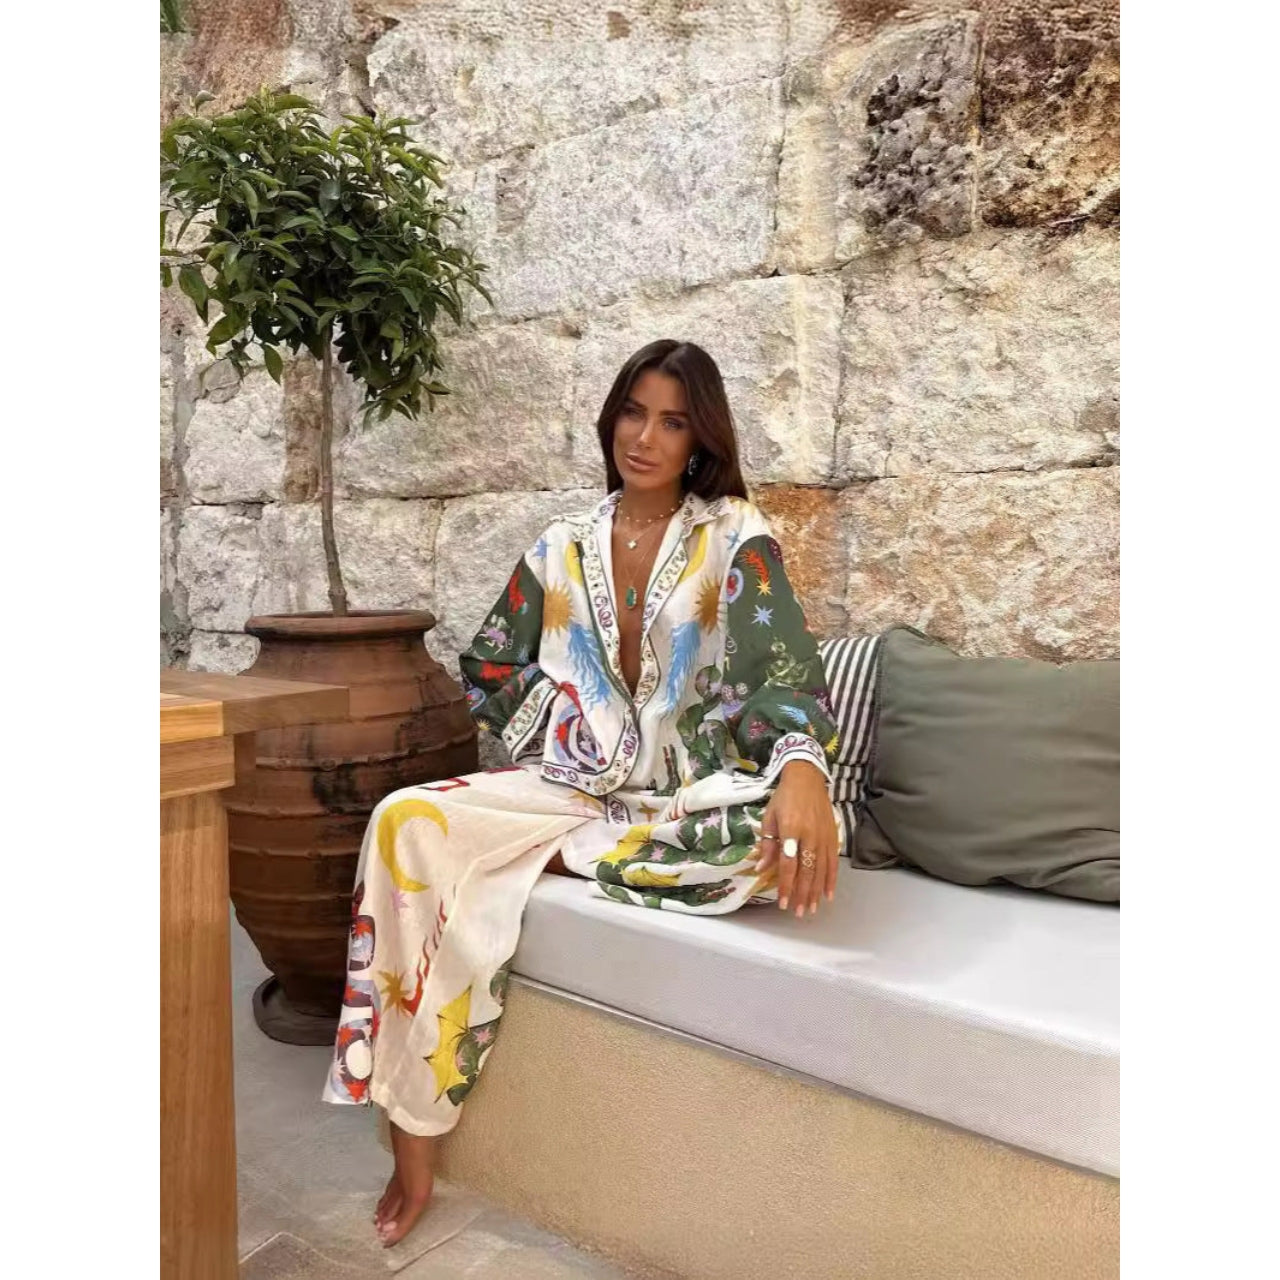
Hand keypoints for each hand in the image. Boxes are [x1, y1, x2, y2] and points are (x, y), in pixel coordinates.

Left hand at [751, 761, 838, 918]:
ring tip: (811, 908)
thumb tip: (761, 869)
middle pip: (807, 871)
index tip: (783, 902)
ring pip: (821, 870)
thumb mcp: (769, 817)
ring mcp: (824, 837)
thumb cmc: (784, 798)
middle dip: (802, 894)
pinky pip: (833, 863)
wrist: (807, 778)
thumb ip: (767, 844)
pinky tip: (828, 895)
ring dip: (816, 891)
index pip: (789, 864)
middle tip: (798, 912)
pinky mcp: (833, 836)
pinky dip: (831, 880)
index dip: (787, 885)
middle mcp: (810, 835)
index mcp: (791, 829)